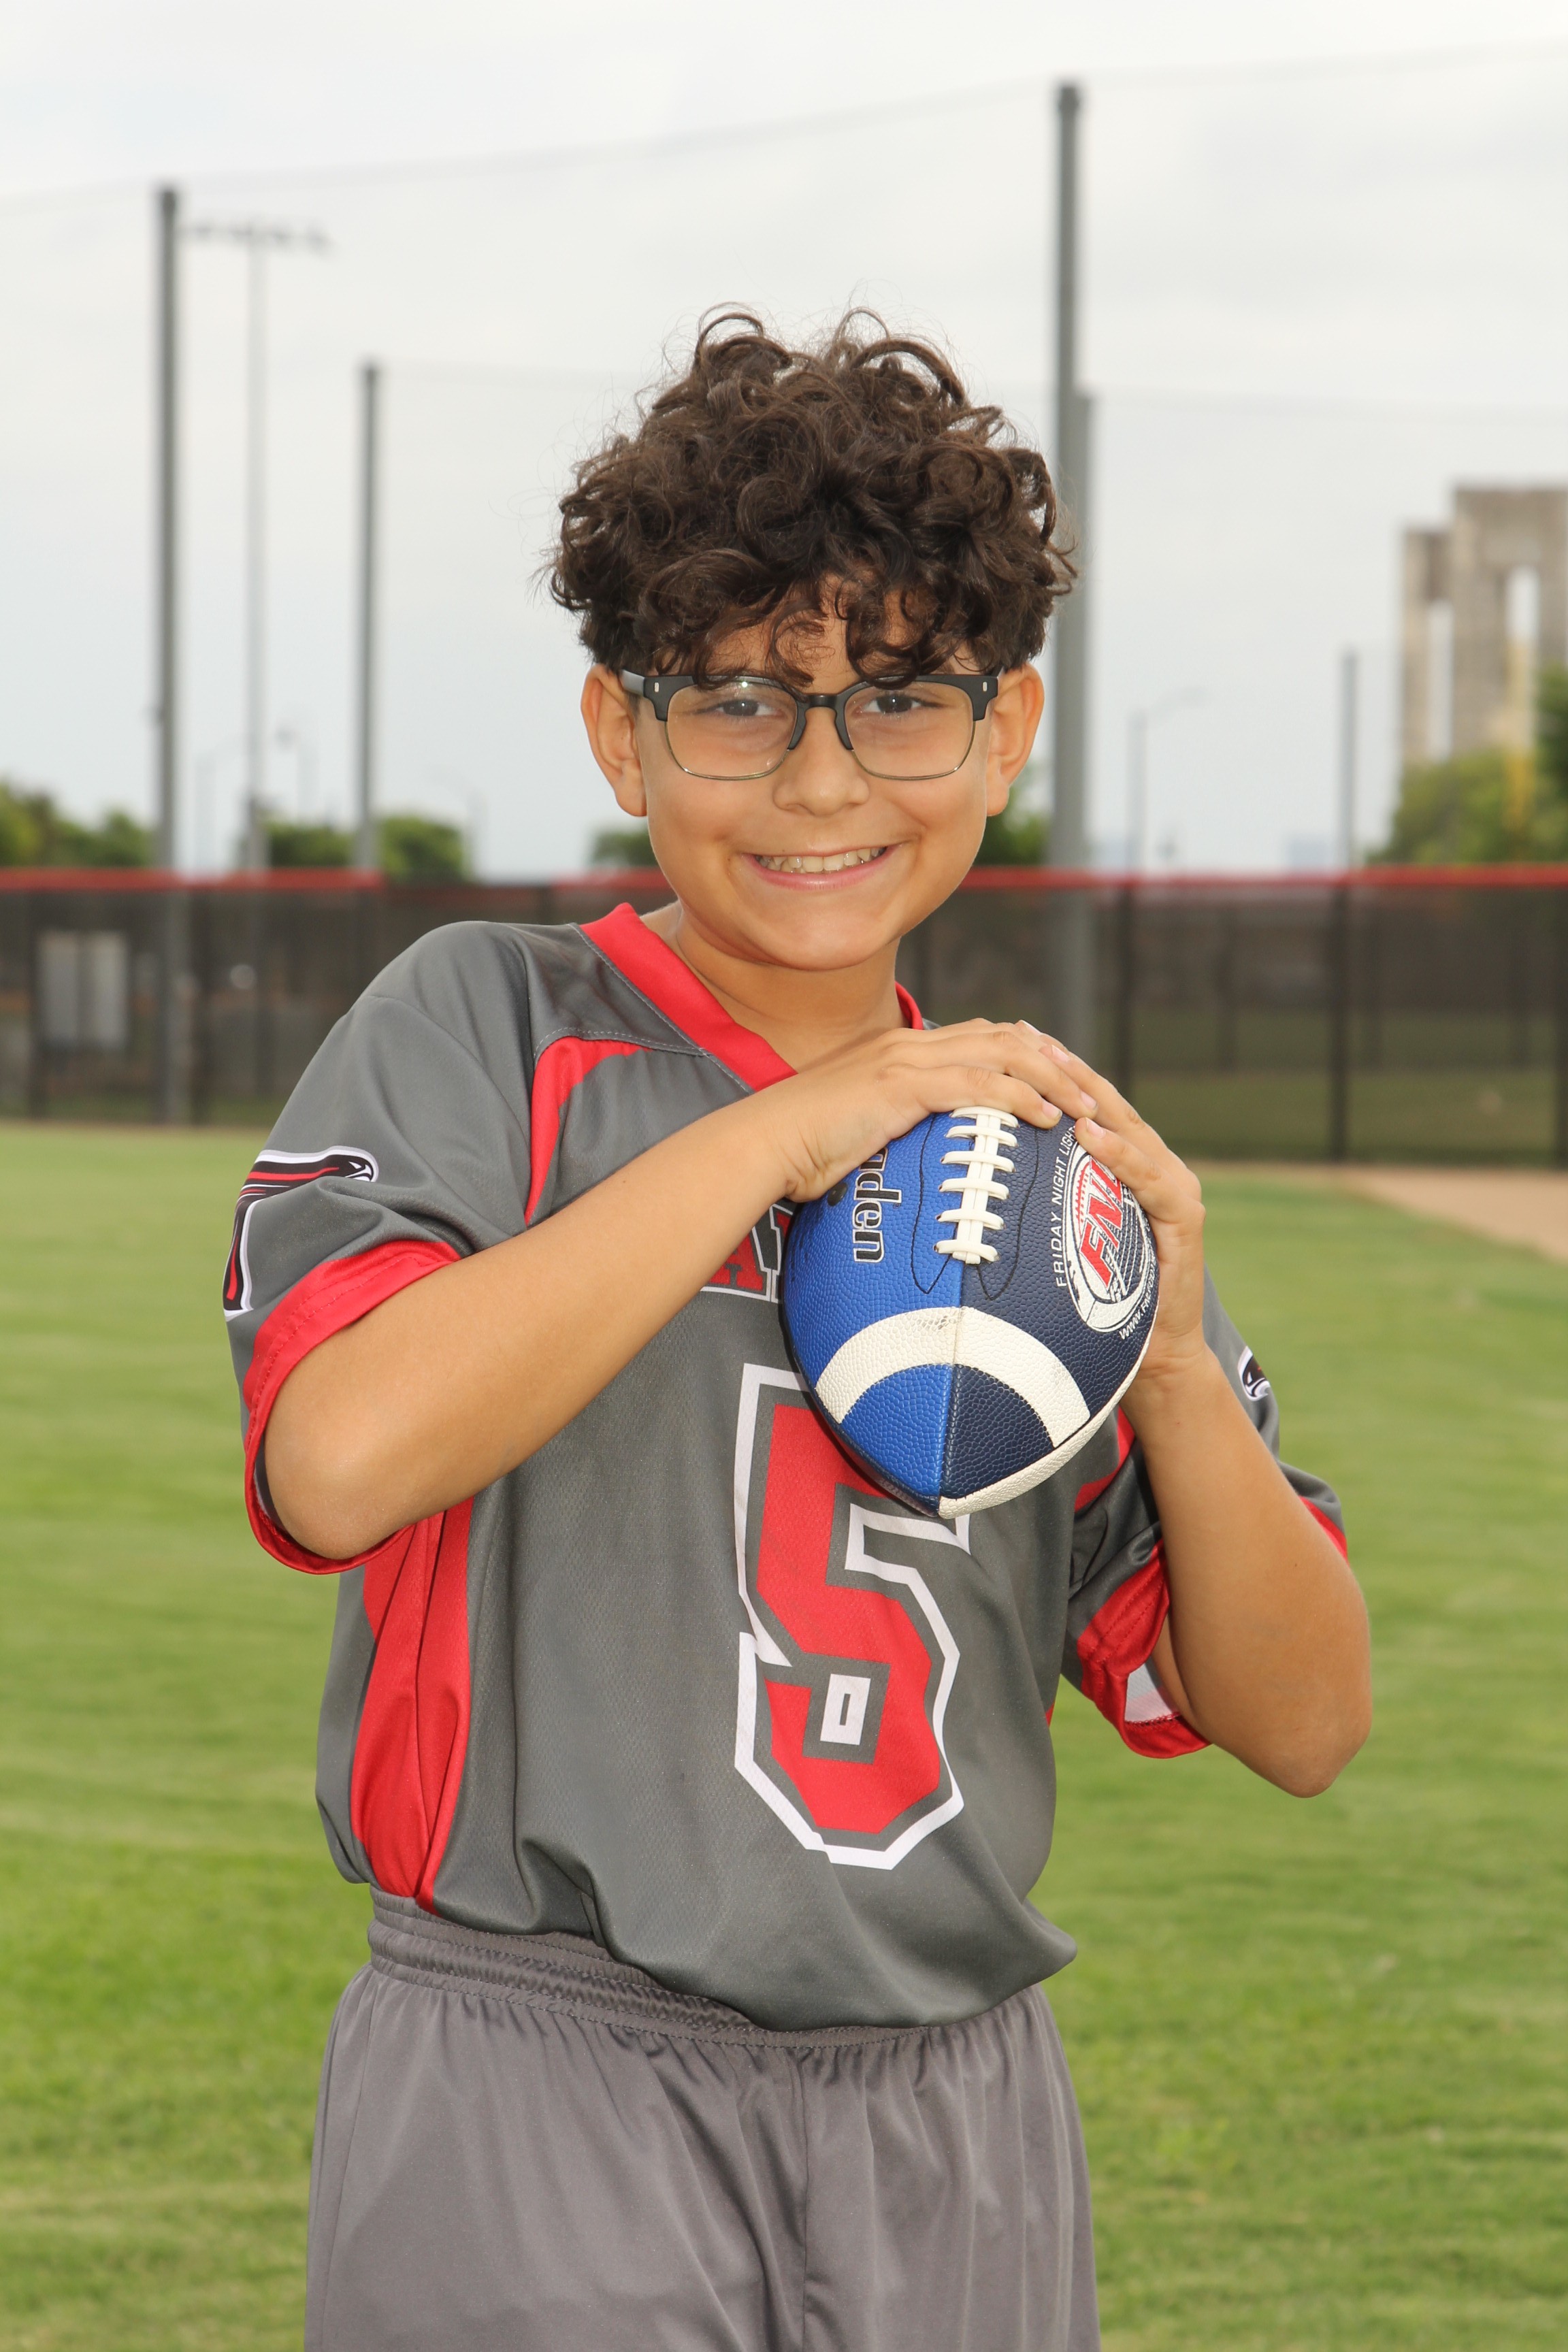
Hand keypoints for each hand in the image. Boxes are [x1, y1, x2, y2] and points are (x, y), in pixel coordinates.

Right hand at [754, 1019, 1098, 1203]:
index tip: (1064, 1077)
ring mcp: (905, 1059)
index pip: (982, 1035)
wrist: (762, 1146)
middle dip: (1055, 1059)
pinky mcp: (901, 1084)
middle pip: (1004, 1035)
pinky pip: (977, 1084)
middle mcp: (907, 1043)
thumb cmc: (802, 1150)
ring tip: (1085, 1107)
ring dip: (1051, 1078)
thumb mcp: (858, 1132)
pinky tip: (1047, 1119)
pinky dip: (1020, 1097)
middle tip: (1092, 1090)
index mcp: (900, 1050)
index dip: (1030, 1051)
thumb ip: (893, 1129)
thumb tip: (922, 1158)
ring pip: (1001, 1053)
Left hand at [1024, 1035, 1207, 1393]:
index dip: (1051, 1071)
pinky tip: (1090, 1132)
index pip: (1084, 1107)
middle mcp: (1154, 1166)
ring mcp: (1173, 1187)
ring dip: (1091, 1097)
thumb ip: (1036, 1202)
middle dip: (1066, 1068)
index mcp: (1125, 1166)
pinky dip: (1120, 1154)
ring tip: (1054, 1066)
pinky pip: (1148, 1179)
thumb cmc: (1092, 1301)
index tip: (1011, 1037)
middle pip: (1106, 1106)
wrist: (1149, 1358)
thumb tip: (969, 1181)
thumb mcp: (1057, 1239)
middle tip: (1027, 1034)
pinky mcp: (1184, 1215)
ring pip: (1129, 1132)